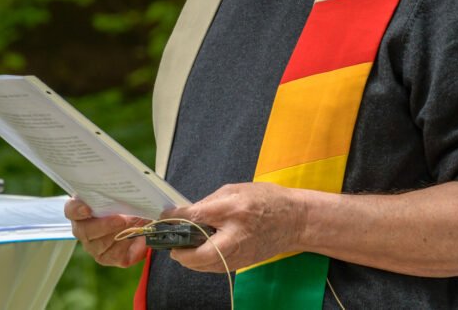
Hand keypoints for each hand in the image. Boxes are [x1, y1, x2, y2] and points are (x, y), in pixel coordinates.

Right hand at [64, 197, 148, 267]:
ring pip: (100, 245)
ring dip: (121, 235)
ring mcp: (94, 246)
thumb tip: (143, 197)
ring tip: (136, 225)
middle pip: (85, 231)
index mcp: (81, 210)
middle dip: (105, 225)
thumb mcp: (123, 194)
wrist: (140, 217)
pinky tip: (141, 239)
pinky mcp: (108, 258)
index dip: (77, 210)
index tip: (87, 209)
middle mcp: (84, 230)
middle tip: (122, 219)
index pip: (71, 210)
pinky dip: (132, 247)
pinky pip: (117, 256)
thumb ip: (125, 193)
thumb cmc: (125, 201)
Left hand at [162, 182, 307, 272]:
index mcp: (233, 211)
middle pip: (194, 255)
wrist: (294, 221)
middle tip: (169, 239)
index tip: (164, 216)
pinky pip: (211, 267)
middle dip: (177, 248)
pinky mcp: (239, 265)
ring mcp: (237, 255)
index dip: (174, 218)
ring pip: (201, 265)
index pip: (194, 217)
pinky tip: (197, 249)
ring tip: (180, 244)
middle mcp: (234, 237)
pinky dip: (200, 261)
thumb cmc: (266, 200)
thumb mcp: (235, 190)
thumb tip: (185, 213)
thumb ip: (209, 202)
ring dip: (186, 257)